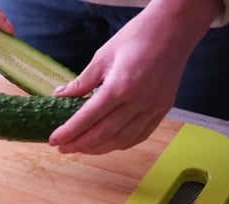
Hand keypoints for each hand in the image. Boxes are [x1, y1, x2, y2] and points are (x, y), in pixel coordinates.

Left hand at [48, 0, 221, 154]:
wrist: (174, 29)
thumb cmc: (137, 37)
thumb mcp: (102, 57)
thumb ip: (81, 82)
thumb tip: (60, 95)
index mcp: (120, 86)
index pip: (88, 117)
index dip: (69, 132)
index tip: (54, 140)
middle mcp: (138, 101)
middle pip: (103, 133)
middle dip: (80, 145)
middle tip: (63, 148)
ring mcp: (153, 108)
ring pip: (122, 140)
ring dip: (99, 148)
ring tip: (81, 148)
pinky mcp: (163, 110)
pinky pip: (140, 135)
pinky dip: (121, 144)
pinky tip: (107, 144)